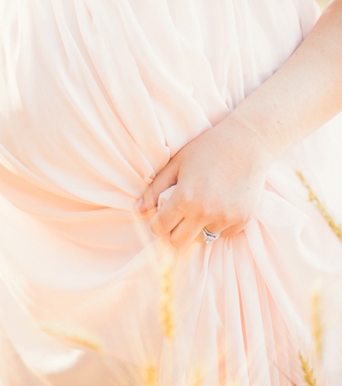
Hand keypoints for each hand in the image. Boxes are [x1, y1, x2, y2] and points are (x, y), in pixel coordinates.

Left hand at [137, 116, 275, 249]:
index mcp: (185, 199)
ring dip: (197, 228)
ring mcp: (226, 218)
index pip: (160, 228)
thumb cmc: (207, 149)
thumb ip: (155, 189)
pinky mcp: (243, 219)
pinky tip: (219, 204)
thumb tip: (137, 209)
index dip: (156, 223)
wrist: (248, 143)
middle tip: (177, 217)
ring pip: (202, 238)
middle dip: (173, 232)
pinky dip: (218, 225)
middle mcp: (205, 213)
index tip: (160, 215)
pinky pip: (224, 233)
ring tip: (201, 206)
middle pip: (179, 242)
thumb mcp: (176, 164)